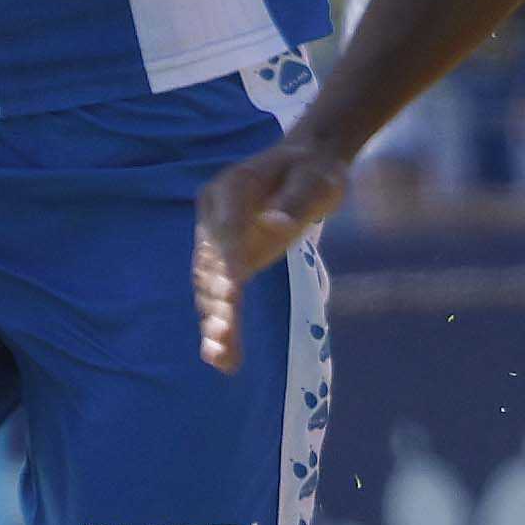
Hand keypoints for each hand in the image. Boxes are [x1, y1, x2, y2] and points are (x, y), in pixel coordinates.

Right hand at [192, 137, 348, 371]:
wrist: (305, 166)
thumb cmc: (314, 171)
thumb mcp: (316, 179)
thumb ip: (295, 202)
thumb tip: (275, 225)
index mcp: (231, 187)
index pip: (225, 228)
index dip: (225, 260)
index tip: (230, 291)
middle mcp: (215, 214)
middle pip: (210, 261)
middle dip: (216, 300)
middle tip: (224, 333)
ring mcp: (217, 239)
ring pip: (208, 284)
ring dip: (214, 319)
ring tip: (220, 354)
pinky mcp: (228, 261)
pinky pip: (219, 294)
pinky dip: (220, 323)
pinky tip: (223, 357)